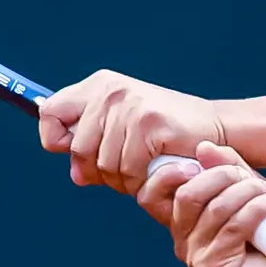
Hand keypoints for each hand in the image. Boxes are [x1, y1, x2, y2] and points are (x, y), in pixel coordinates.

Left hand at [40, 68, 228, 195]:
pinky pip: (127, 168)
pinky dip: (138, 181)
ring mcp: (130, 105)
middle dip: (95, 171)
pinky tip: (151, 174)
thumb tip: (77, 175)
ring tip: (138, 176)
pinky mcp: (149, 123)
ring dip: (119, 181)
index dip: (57, 140)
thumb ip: (94, 145)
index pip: (49, 112)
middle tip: (117, 176)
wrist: (216, 129)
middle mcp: (111, 91)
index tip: (75, 153)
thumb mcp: (124, 128)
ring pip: (102, 163)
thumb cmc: (169, 133)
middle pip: (77, 147)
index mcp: (99, 85)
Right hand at [142, 141, 265, 266]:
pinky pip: (232, 228)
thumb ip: (229, 167)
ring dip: (247, 192)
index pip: (151, 195)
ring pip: (215, 210)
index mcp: (184, 220)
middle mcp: (183, 240)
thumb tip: (203, 147)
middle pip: (187, 195)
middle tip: (251, 179)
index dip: (168, 173)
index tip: (201, 161)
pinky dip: (256, 209)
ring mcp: (196, 257)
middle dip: (222, 176)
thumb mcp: (253, 190)